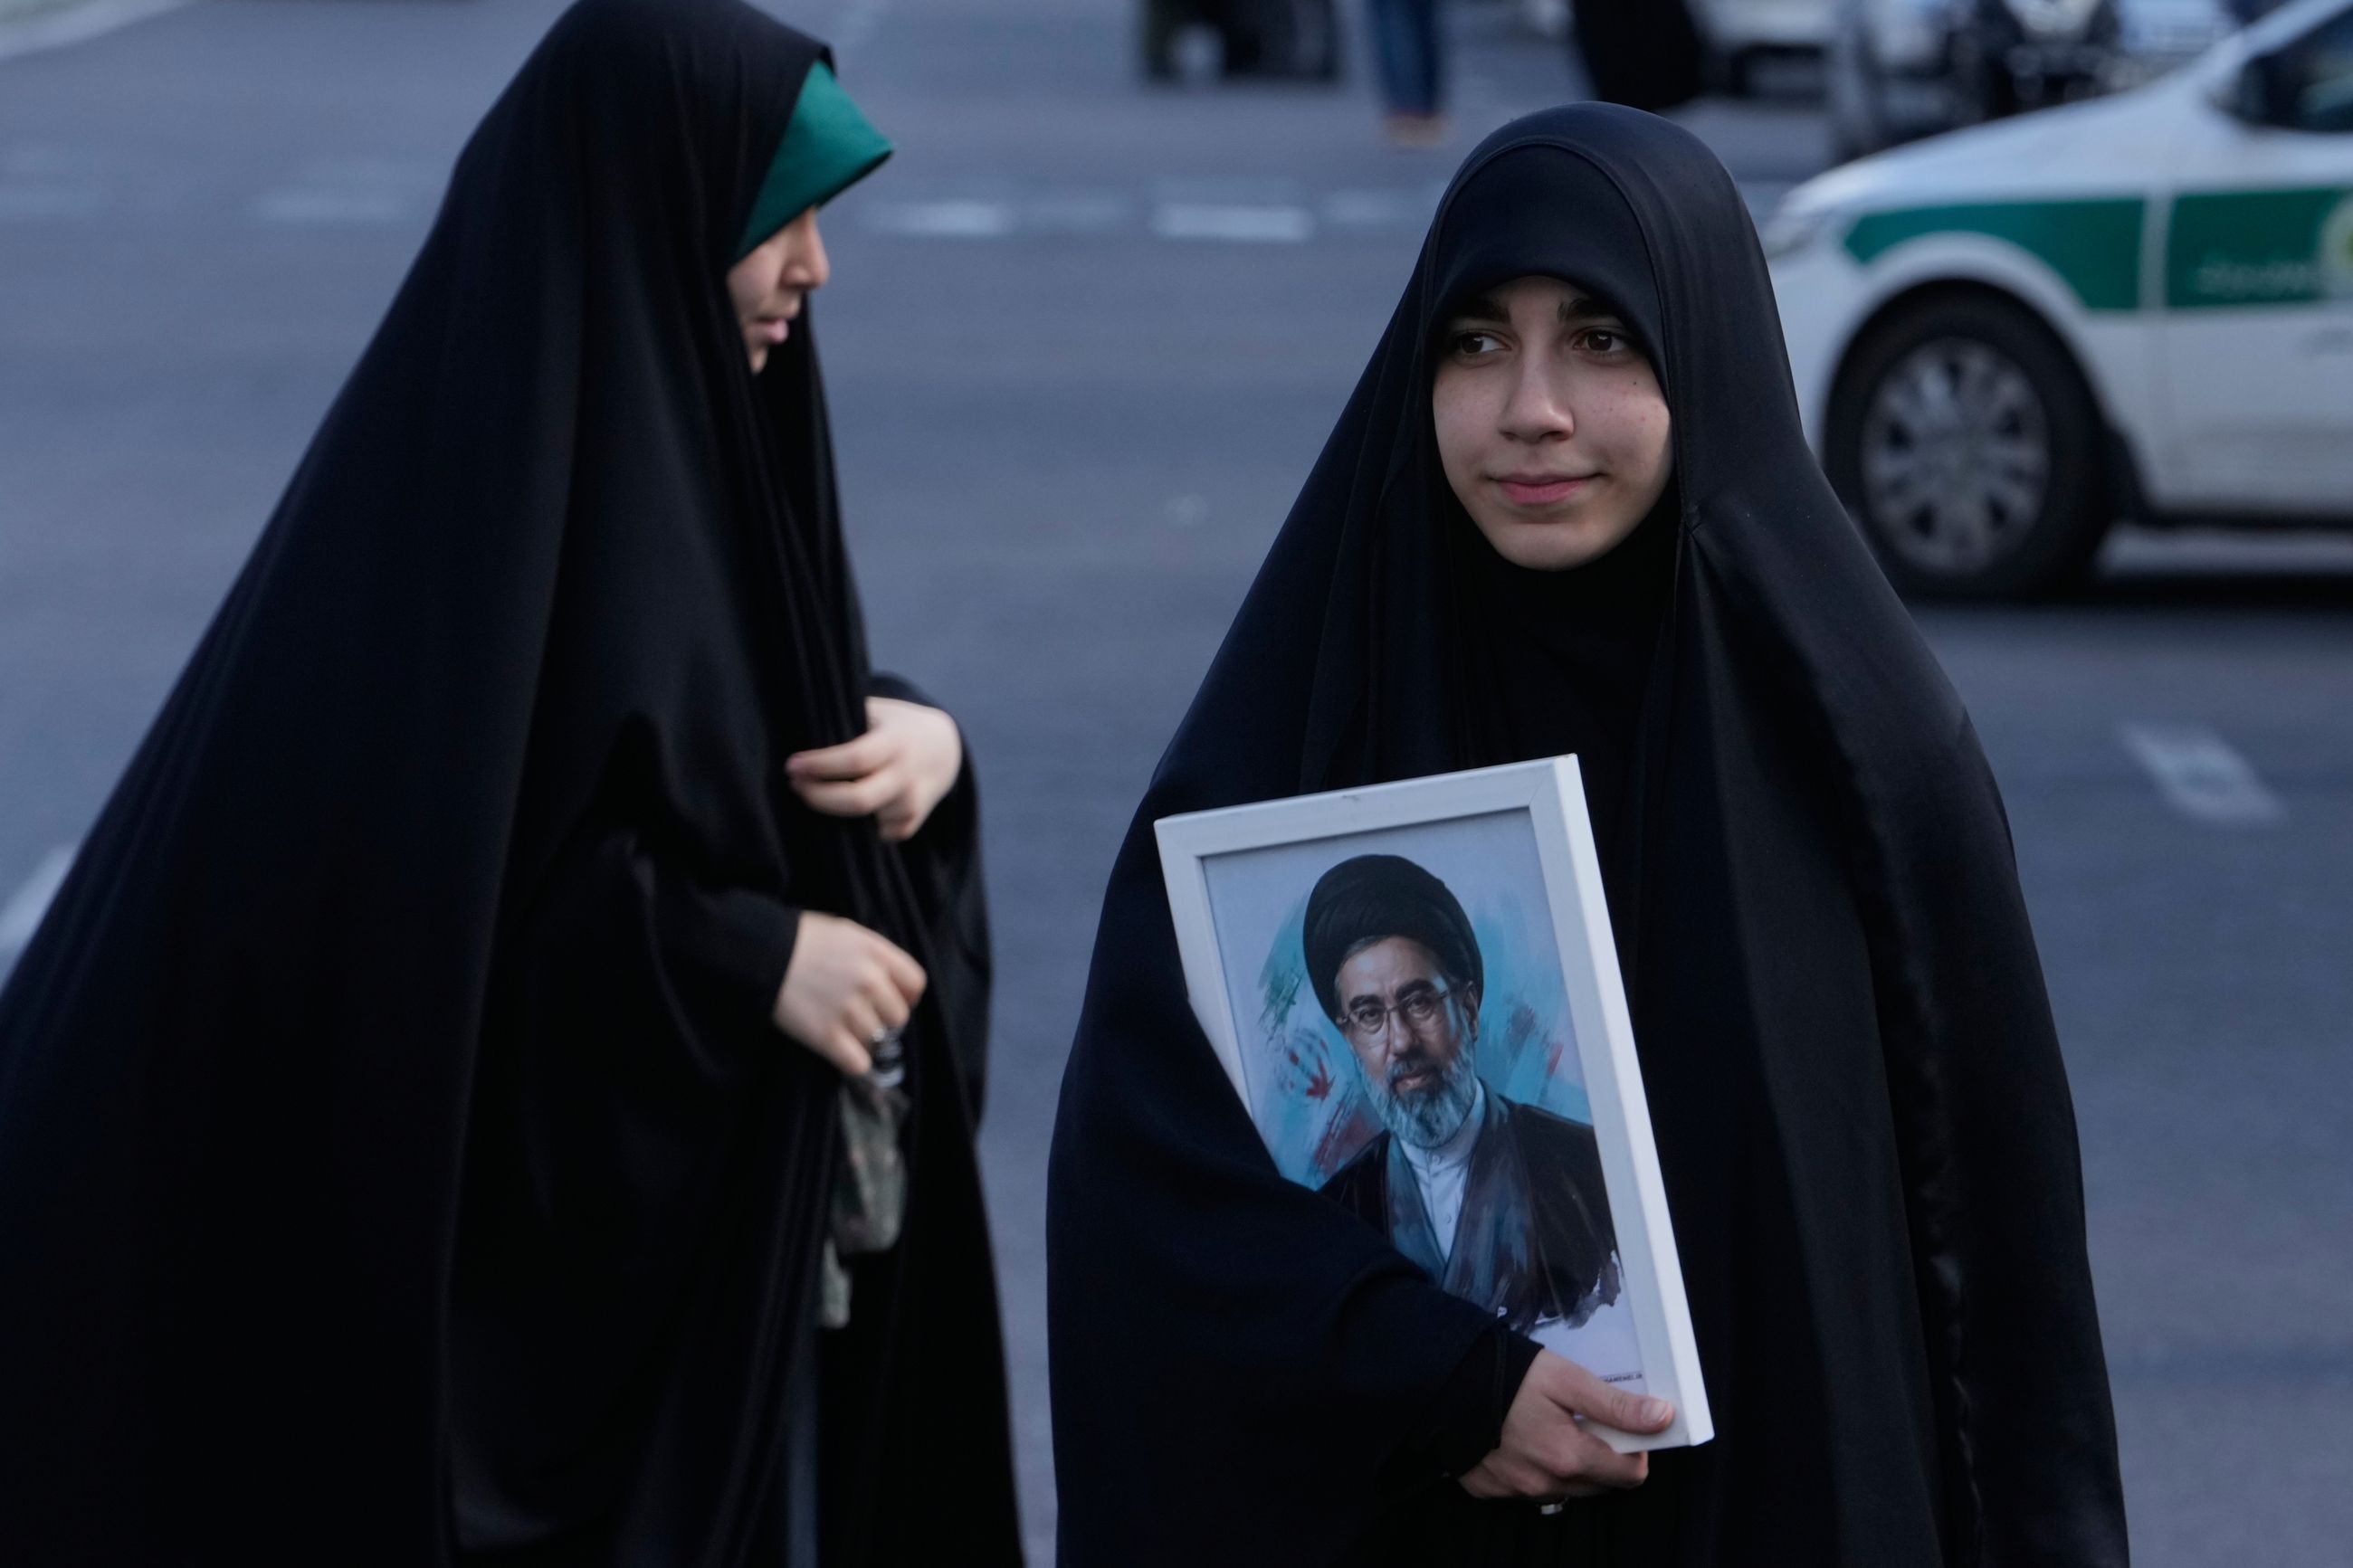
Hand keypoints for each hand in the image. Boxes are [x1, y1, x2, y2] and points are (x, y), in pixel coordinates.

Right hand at [771, 911, 926, 1076]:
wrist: (759, 953)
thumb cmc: (801, 938)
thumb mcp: (845, 932)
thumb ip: (874, 954)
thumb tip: (892, 981)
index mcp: (876, 952)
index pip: (916, 984)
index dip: (905, 996)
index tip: (892, 1001)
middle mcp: (869, 981)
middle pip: (898, 1017)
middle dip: (883, 1019)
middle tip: (861, 1016)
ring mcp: (848, 1009)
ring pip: (876, 1040)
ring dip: (862, 1039)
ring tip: (841, 1028)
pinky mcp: (826, 1035)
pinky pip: (857, 1062)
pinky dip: (853, 1062)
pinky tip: (842, 1052)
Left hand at [785, 697, 962, 842]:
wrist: (944, 750)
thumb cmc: (895, 726)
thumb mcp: (876, 711)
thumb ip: (845, 721)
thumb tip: (793, 735)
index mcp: (896, 742)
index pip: (855, 759)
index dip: (820, 766)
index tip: (791, 765)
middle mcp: (906, 776)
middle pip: (857, 801)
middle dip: (817, 798)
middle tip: (794, 786)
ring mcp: (911, 805)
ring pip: (859, 821)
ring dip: (829, 811)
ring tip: (812, 792)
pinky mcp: (909, 826)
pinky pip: (869, 833)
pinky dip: (849, 824)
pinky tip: (839, 806)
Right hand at [1456, 1351, 1673, 1504]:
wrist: (1443, 1381)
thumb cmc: (1508, 1375)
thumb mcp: (1567, 1379)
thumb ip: (1616, 1405)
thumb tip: (1663, 1417)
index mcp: (1569, 1458)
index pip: (1631, 1475)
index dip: (1635, 1450)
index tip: (1621, 1426)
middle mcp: (1544, 1485)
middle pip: (1599, 1485)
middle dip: (1602, 1457)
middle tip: (1583, 1421)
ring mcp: (1515, 1491)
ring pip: (1564, 1489)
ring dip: (1568, 1466)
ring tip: (1550, 1427)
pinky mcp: (1490, 1490)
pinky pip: (1528, 1488)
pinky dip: (1534, 1469)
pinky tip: (1521, 1440)